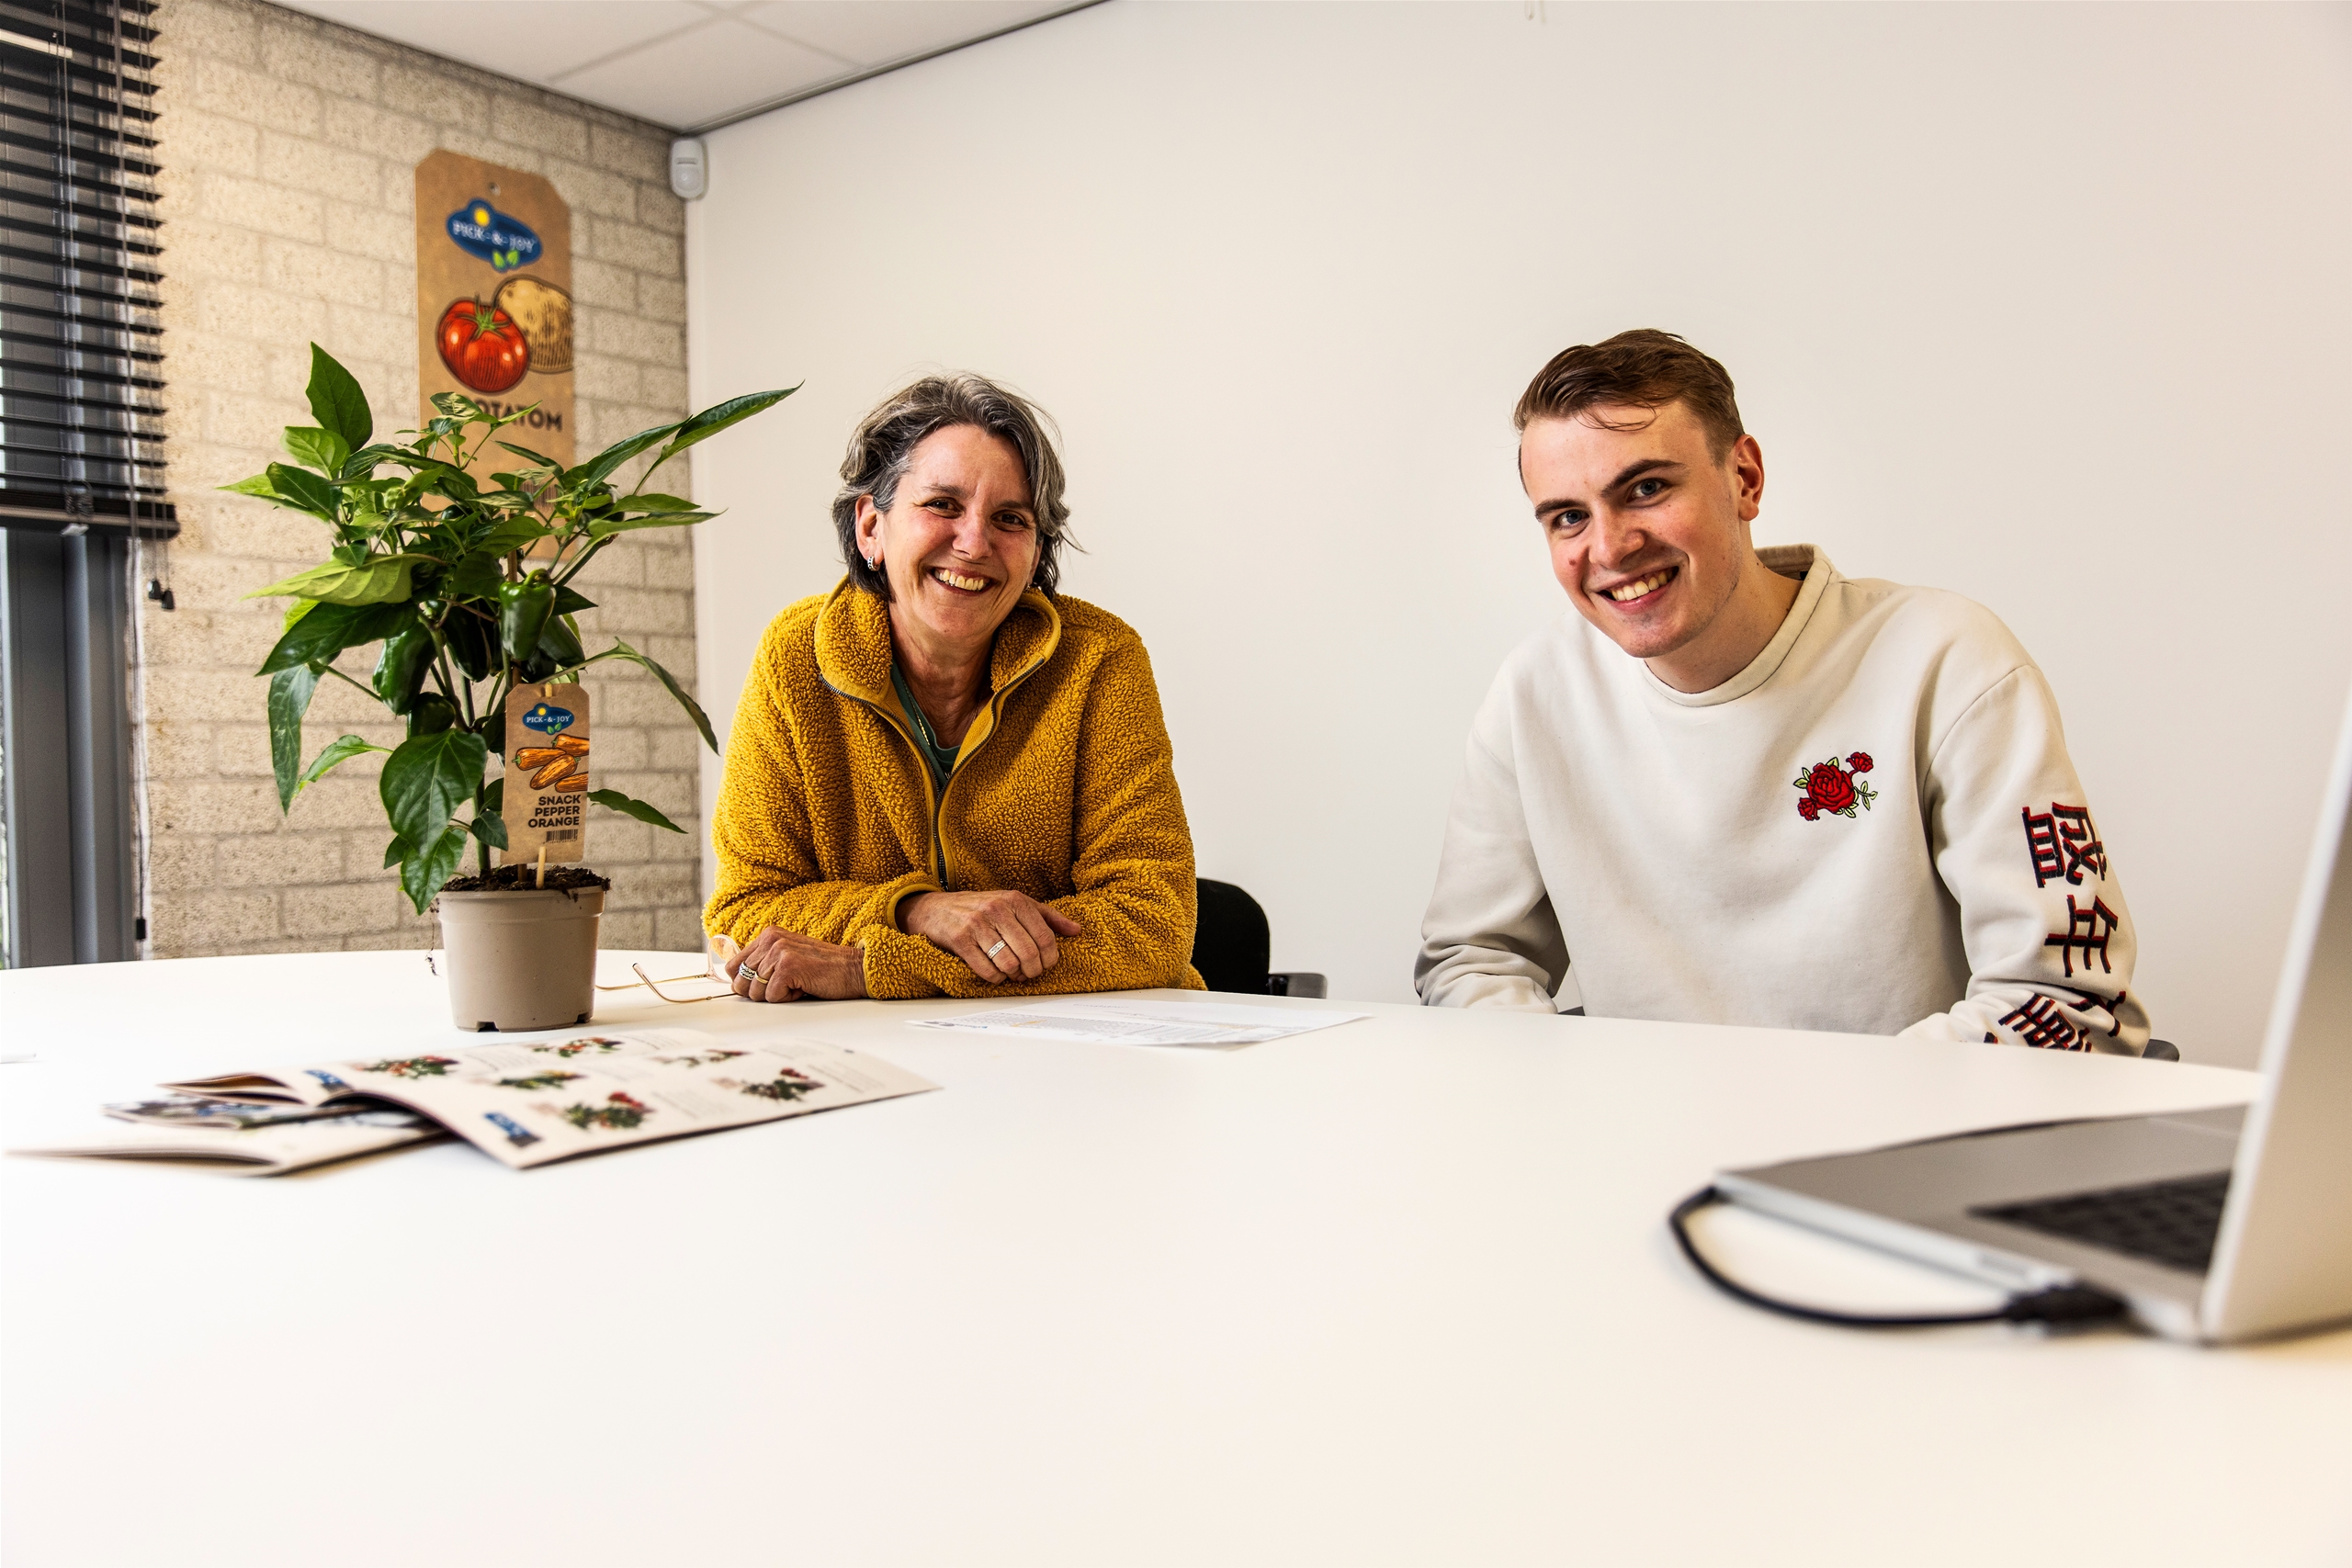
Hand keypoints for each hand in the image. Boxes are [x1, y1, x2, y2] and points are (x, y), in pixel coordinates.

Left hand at [727, 927, 867, 1002]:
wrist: (854, 970)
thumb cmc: (824, 969)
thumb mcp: (788, 958)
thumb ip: (763, 963)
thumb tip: (736, 982)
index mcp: (769, 935)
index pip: (734, 965)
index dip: (744, 983)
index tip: (763, 986)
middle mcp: (771, 939)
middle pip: (741, 981)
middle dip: (760, 992)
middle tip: (784, 986)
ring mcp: (779, 952)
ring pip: (755, 991)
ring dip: (776, 996)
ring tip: (797, 984)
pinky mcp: (788, 967)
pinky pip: (772, 997)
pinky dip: (787, 999)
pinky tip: (803, 987)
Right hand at [899, 890, 1082, 983]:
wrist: (936, 908)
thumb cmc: (981, 908)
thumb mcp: (1015, 904)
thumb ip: (1047, 917)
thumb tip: (1076, 930)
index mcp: (1015, 900)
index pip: (1045, 936)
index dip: (1050, 957)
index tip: (1047, 964)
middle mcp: (997, 909)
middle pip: (1029, 953)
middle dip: (1033, 970)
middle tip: (1030, 973)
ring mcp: (977, 925)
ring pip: (1009, 963)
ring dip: (1014, 975)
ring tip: (1013, 972)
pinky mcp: (961, 941)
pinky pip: (988, 971)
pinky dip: (996, 978)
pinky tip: (996, 972)